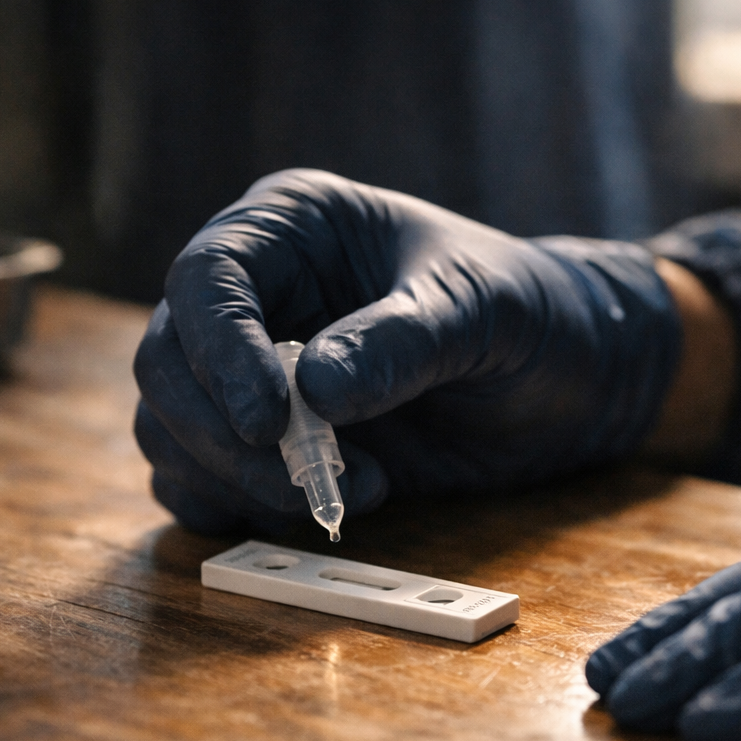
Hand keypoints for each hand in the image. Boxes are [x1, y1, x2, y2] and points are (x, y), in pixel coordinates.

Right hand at [134, 169, 681, 534]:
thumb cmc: (530, 310)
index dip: (219, 351)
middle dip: (220, 432)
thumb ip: (401, 341)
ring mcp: (252, 373)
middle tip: (309, 478)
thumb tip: (314, 390)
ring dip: (236, 479)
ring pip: (172, 429)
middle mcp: (256, 298)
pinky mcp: (266, 444)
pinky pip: (201, 481)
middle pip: (169, 363)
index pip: (207, 279)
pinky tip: (314, 512)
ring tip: (354, 492)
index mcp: (292, 229)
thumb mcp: (480, 309)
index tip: (267, 418)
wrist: (572, 377)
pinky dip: (234, 508)